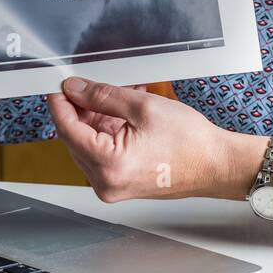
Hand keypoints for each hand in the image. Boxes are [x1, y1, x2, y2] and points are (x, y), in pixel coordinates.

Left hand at [48, 77, 267, 202]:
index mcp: (108, 164)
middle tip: (89, 85)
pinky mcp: (119, 184)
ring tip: (117, 98)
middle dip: (80, 109)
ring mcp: (111, 186)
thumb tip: (76, 89)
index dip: (60, 103)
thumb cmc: (189, 142)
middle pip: (75, 138)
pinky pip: (101, 154)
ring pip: (87, 145)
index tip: (59, 85)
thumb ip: (103, 96)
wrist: (214, 165)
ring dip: (95, 120)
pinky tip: (122, 114)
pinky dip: (107, 133)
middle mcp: (104, 182)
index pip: (67, 129)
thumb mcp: (143, 107)